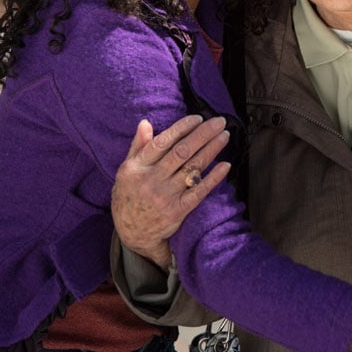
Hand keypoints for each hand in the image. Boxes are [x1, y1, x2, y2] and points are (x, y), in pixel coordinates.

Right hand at [112, 115, 230, 267]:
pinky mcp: (178, 210)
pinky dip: (214, 177)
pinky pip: (199, 191)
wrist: (132, 233)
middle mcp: (151, 180)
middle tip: (219, 122)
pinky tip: (225, 165)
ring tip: (224, 136)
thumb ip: (137, 146)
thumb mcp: (126, 170)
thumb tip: (146, 123)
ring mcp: (165, 196)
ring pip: (192, 168)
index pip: (162, 142)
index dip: (182, 128)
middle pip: (182, 152)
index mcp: (137, 167)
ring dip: (211, 150)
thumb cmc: (129, 196)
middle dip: (203, 134)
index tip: (198, 118)